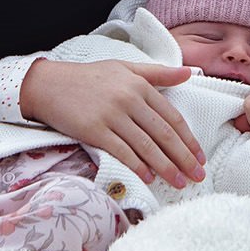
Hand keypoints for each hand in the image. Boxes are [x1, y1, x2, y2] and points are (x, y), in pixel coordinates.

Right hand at [20, 58, 206, 188]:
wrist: (49, 84)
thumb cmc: (90, 77)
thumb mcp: (125, 68)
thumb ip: (157, 73)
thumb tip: (190, 73)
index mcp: (140, 85)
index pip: (172, 117)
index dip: (189, 140)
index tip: (200, 157)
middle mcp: (129, 99)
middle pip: (164, 134)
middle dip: (184, 158)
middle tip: (198, 176)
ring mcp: (111, 115)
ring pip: (146, 146)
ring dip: (166, 167)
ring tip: (179, 182)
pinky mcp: (94, 129)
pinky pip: (121, 151)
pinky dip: (137, 166)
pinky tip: (149, 178)